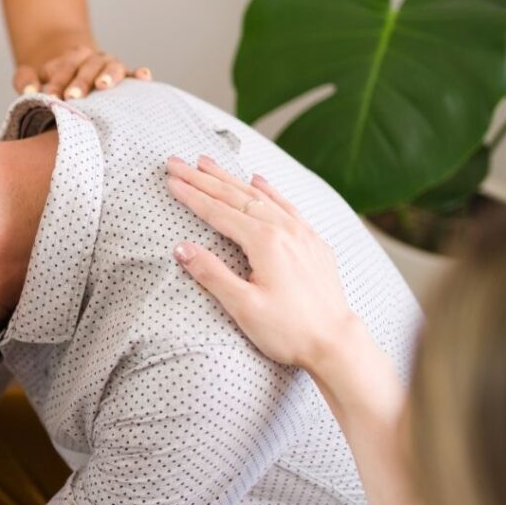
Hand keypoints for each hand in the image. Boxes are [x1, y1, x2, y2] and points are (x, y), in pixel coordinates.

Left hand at [13, 46, 151, 99]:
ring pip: (112, 67)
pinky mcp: (125, 77)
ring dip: (108, 76)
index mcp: (71, 58)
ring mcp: (110, 67)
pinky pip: (134, 74)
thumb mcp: (32, 77)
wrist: (74, 70)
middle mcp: (93, 59)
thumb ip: (26, 81)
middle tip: (72, 97)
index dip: (57, 82)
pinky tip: (144, 77)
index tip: (50, 97)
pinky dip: (139, 74)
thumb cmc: (52, 82)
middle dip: (80, 82)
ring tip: (103, 87)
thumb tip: (30, 92)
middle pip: (88, 68)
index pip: (64, 69)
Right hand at [167, 156, 358, 372]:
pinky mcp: (313, 243)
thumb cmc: (289, 330)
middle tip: (177, 162)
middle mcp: (284, 229)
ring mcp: (302, 233)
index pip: (218, 212)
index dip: (191, 196)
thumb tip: (181, 248)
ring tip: (207, 162)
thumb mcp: (243, 307)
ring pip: (259, 196)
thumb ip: (211, 274)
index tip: (170, 181)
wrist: (335, 342)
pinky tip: (258, 180)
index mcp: (265, 242)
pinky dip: (268, 190)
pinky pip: (285, 205)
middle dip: (203, 179)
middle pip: (235, 196)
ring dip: (230, 179)